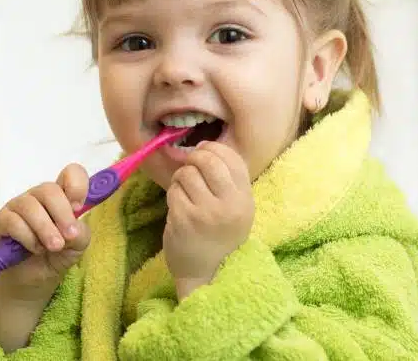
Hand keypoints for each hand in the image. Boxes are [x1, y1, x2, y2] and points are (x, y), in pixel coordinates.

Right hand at [0, 164, 91, 300]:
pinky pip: (13, 222)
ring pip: (30, 206)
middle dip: (62, 214)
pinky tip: (34, 249)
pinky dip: (28, 238)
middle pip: (49, 189)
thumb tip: (72, 227)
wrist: (33, 282)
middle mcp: (39, 197)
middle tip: (68, 236)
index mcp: (61, 198)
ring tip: (54, 247)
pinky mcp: (1, 221)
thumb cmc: (55, 258)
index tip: (78, 208)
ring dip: (45, 229)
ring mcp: (18, 206)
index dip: (76, 185)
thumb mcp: (77, 247)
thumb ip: (81, 233)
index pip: (70, 173)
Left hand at [163, 141, 254, 296]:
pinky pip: (173, 191)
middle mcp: (229, 205)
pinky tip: (179, 208)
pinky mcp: (183, 220)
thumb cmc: (220, 235)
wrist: (207, 273)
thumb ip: (226, 179)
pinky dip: (173, 195)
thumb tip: (203, 145)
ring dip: (180, 179)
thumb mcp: (236, 207)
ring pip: (186, 174)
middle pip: (207, 161)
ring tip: (185, 193)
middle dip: (193, 158)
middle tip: (189, 167)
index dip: (213, 149)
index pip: (231, 158)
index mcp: (245, 199)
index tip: (202, 153)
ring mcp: (205, 212)